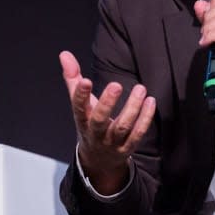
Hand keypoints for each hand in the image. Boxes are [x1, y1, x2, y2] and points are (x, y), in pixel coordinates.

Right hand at [59, 50, 155, 193]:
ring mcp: (112, 142)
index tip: (85, 81)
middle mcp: (95, 133)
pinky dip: (145, 118)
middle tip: (116, 84)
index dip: (80, 95)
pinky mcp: (127, 147)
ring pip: (122, 127)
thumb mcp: (80, 104)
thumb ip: (72, 78)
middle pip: (99, 120)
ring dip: (132, 109)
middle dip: (107, 104)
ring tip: (141, 89)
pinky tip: (151, 102)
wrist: (98, 160)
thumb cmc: (89, 123)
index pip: (78, 108)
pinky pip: (138, 134)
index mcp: (82, 119)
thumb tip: (64, 54)